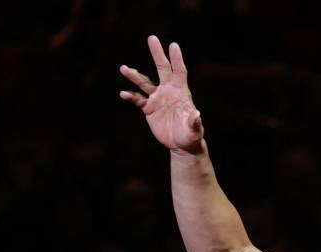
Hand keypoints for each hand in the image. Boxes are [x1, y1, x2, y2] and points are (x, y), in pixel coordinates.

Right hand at [119, 36, 203, 152]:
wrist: (181, 144)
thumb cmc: (191, 135)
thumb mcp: (194, 130)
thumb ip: (194, 121)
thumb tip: (196, 114)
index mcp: (181, 92)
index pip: (179, 72)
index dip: (176, 59)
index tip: (173, 45)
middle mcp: (168, 91)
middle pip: (162, 68)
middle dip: (157, 54)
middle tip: (152, 38)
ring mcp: (157, 98)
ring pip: (144, 82)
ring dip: (134, 76)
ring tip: (123, 68)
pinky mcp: (149, 108)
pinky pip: (137, 99)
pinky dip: (130, 96)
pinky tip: (123, 94)